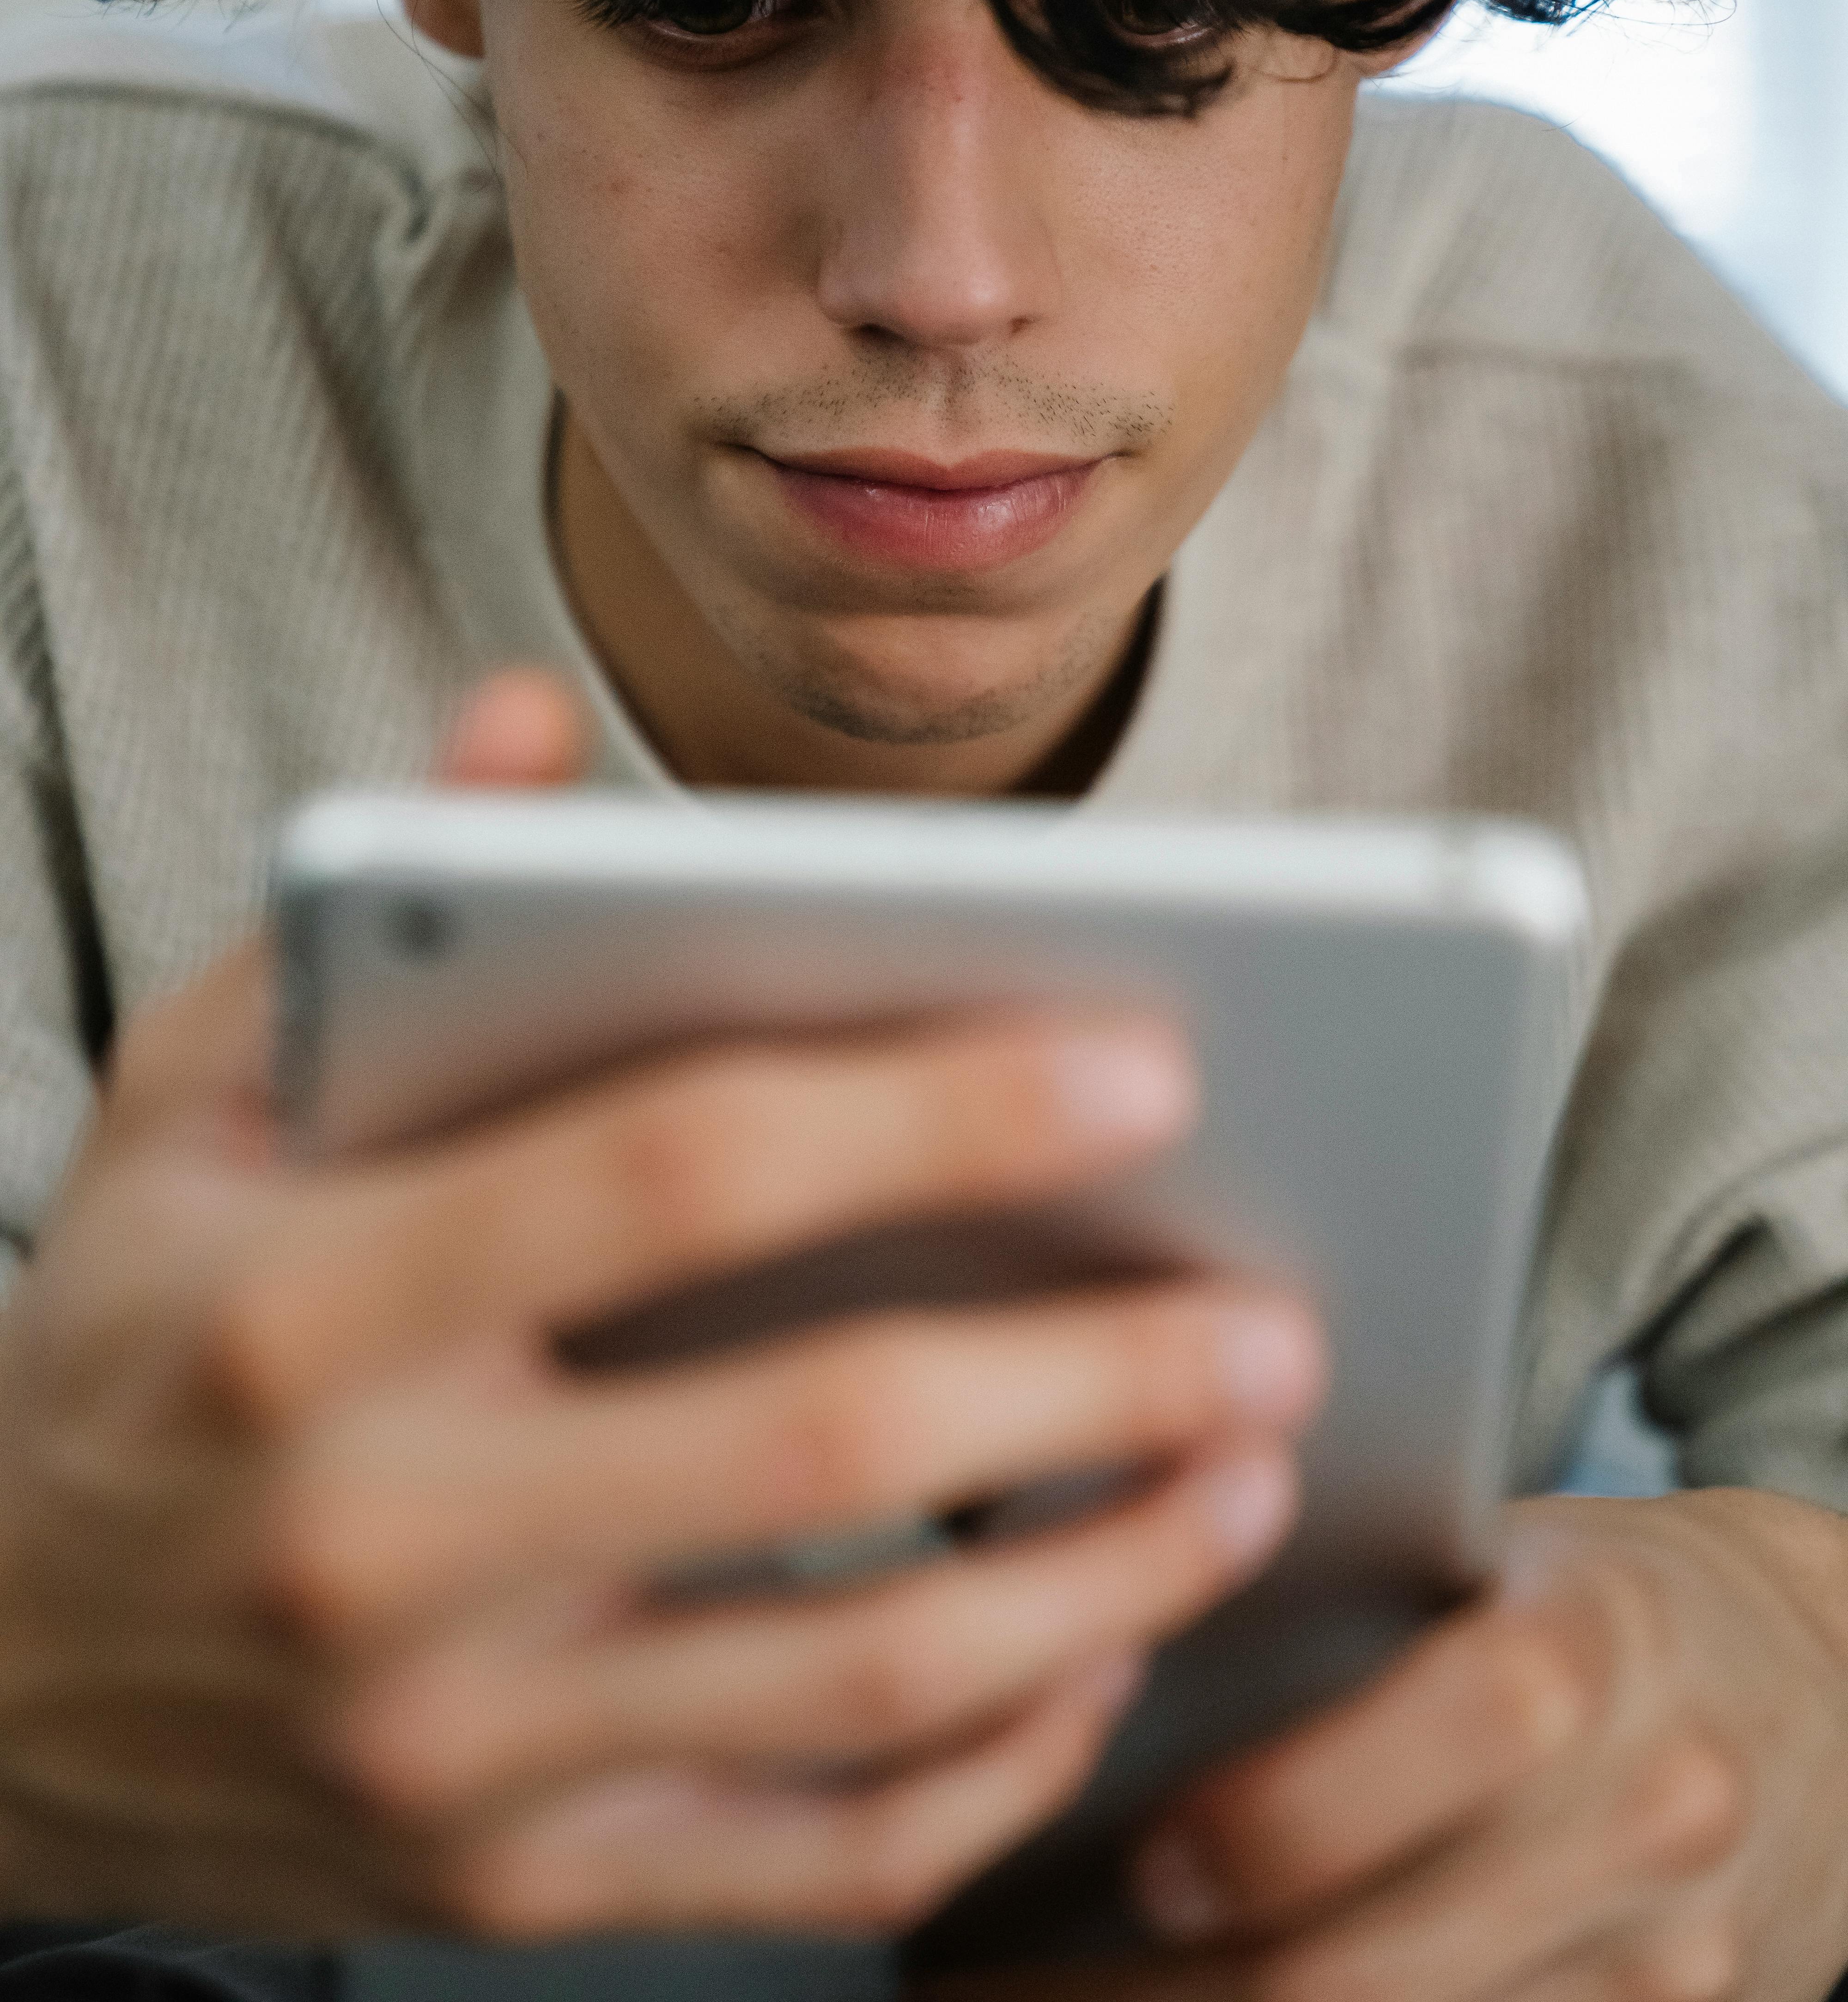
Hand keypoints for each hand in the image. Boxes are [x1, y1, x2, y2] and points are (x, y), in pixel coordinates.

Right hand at [0, 673, 1324, 1942]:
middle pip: (818, 1440)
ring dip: (1097, 1577)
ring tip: (1254, 1476)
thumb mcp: (198, 1087)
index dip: (932, 1106)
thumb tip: (530, 716)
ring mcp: (447, 1740)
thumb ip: (374, 896)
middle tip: (1274, 1312)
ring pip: (855, 1676)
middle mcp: (380, 1534)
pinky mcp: (495, 1883)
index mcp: (315, 1297)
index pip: (680, 1169)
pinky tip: (1102, 1667)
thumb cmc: (143, 1326)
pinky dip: (988, 1778)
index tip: (1146, 1063)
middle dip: (1089, 1374)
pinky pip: (805, 1862)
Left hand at [925, 1488, 1847, 2000]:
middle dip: (1175, 1996)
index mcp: (1598, 1638)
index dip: (1293, 1807)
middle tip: (999, 1992)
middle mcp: (1653, 1809)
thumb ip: (1339, 1589)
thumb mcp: (1496, 1542)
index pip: (1462, 1727)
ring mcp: (1673, 1955)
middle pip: (1394, 1953)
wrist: (1819, 1679)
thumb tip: (1101, 1625)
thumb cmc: (1591, 1587)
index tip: (1146, 1855)